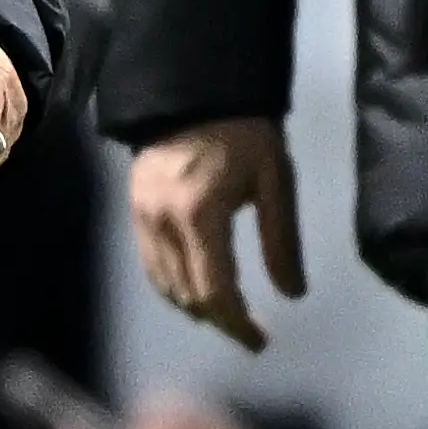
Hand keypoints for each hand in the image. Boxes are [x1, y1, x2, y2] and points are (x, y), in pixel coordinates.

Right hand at [128, 116, 307, 351]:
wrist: (197, 87)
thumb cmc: (247, 131)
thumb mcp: (276, 180)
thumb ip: (282, 240)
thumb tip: (294, 295)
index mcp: (201, 215)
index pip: (215, 293)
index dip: (238, 325)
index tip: (262, 341)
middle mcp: (164, 223)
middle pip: (187, 297)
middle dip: (220, 320)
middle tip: (250, 330)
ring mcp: (142, 217)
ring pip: (164, 286)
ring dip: (195, 307)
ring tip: (228, 313)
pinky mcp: (133, 209)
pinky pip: (151, 264)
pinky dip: (173, 285)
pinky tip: (197, 286)